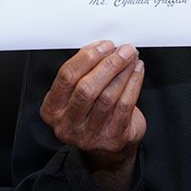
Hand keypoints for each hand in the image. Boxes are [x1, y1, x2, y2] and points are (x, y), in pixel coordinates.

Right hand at [40, 41, 146, 190]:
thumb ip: (84, 71)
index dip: (87, 57)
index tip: (105, 45)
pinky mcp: (112, 139)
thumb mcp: (76, 93)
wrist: (107, 145)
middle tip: (124, 50)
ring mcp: (89, 135)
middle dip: (109, 64)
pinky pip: (125, 106)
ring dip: (123, 72)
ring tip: (132, 57)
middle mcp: (67, 125)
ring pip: (108, 96)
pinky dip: (134, 83)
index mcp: (52, 109)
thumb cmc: (91, 110)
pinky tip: (138, 70)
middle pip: (87, 88)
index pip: (66, 77)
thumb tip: (103, 46)